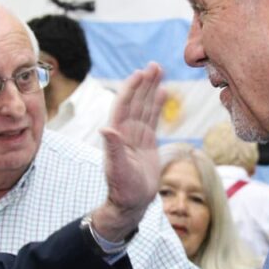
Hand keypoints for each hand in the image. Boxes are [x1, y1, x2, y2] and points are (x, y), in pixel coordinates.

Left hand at [91, 62, 165, 241]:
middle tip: (154, 65)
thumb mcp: (118, 169)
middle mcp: (125, 131)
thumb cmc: (122, 189)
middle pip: (136, 101)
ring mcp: (136, 136)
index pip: (124, 105)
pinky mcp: (147, 142)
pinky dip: (158, 105)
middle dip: (144, 83)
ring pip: (145, 107)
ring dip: (151, 89)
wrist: (132, 203)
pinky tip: (163, 92)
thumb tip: (106, 128)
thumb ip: (114, 149)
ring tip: (159, 71)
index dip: (131, 88)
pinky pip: (153, 119)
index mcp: (117, 134)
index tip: (140, 73)